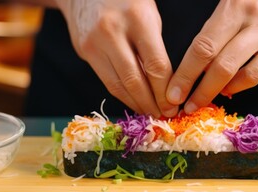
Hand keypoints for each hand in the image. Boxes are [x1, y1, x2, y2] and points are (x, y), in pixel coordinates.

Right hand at [55, 0, 176, 116]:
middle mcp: (112, 31)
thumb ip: (155, 48)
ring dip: (136, 104)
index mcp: (137, 18)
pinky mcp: (83, 51)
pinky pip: (106, 80)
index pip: (156, 65)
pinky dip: (122, 95)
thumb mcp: (149, 14)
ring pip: (118, 85)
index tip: (174, 105)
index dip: (165, 91)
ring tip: (150, 113)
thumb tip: (164, 87)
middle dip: (151, 103)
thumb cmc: (127, 1)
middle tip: (163, 116)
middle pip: (135, 80)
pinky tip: (134, 101)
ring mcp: (94, 42)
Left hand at [165, 0, 257, 114]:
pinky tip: (229, 90)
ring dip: (215, 91)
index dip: (185, 72)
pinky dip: (239, 85)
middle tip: (183, 104)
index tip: (173, 91)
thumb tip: (200, 62)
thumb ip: (220, 27)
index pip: (202, 45)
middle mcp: (252, 17)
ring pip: (236, 70)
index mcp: (234, 5)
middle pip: (216, 61)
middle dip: (196, 88)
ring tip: (201, 102)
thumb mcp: (239, 0)